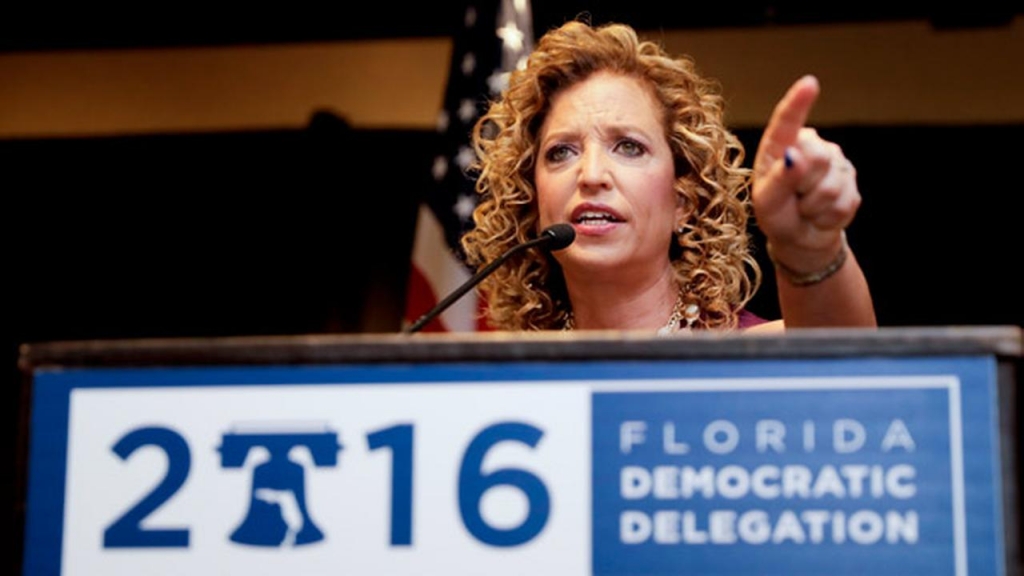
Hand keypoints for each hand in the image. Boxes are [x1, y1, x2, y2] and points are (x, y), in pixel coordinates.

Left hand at [751, 75, 860, 271]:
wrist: (800, 239)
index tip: (809, 84)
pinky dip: (829, 217)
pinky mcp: (852, 183)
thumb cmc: (776, 216)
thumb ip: (779, 179)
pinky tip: (821, 214)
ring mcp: (834, 163)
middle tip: (794, 199)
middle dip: (804, 188)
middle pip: (818, 160)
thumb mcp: (766, 202)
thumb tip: (796, 155)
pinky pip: (845, 202)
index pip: (787, 123)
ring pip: (832, 186)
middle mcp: (810, 147)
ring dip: (815, 207)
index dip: (798, 104)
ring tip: (805, 208)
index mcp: (780, 146)